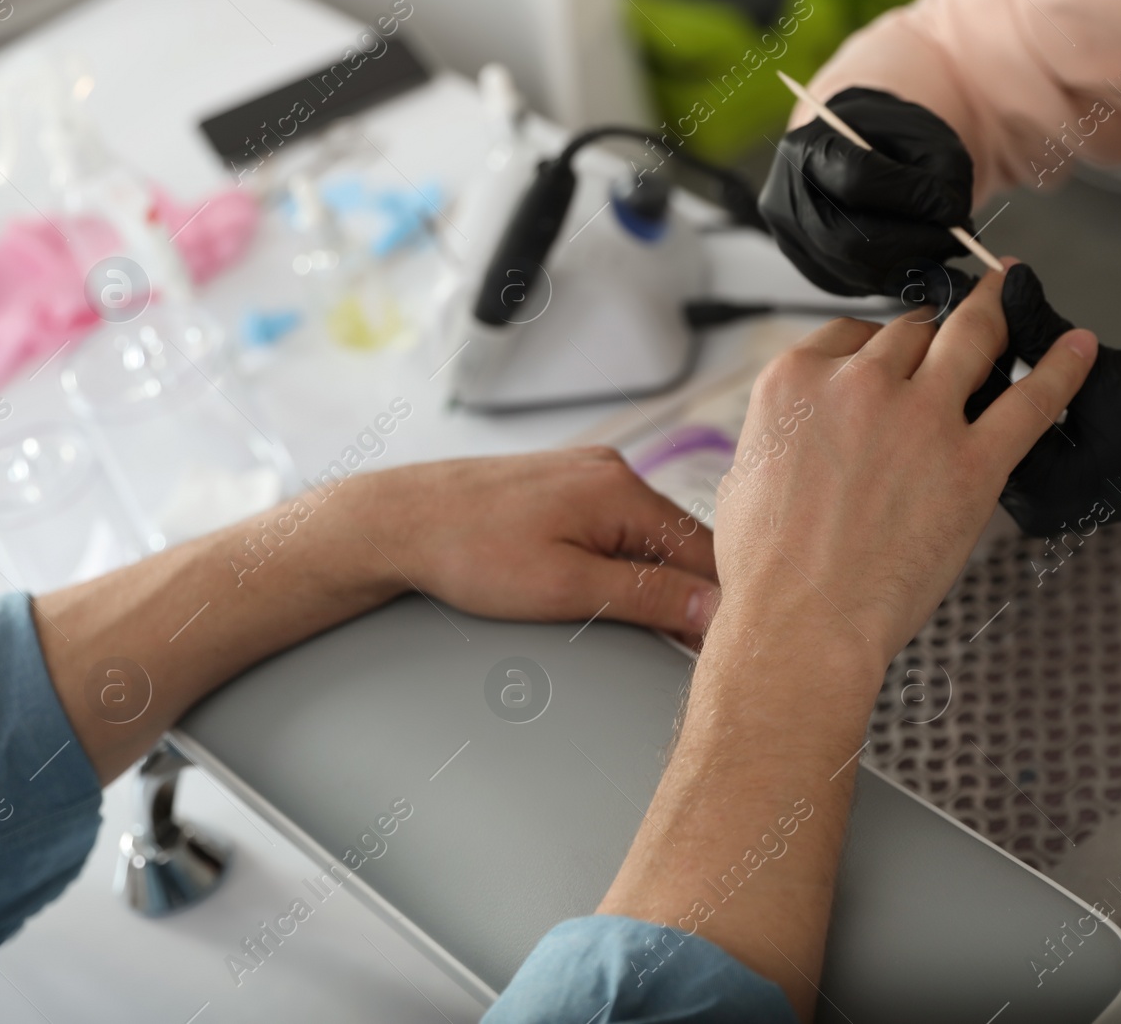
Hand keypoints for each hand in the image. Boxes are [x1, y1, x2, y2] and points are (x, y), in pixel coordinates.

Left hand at [361, 449, 718, 642]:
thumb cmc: (467, 552)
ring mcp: (588, 474)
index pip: (706, 551)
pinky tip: (613, 593)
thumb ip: (646, 594)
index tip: (723, 648)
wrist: (397, 520)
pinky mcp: (565, 485)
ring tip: (652, 628)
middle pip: (682, 542)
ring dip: (658, 580)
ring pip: (651, 536)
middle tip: (687, 650)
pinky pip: (619, 526)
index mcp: (623, 490)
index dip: (720, 604)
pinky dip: (627, 562)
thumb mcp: (565, 588)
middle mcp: (614, 471)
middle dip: (689, 594)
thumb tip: (715, 606)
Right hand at [711, 271, 1096, 686]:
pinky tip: (1079, 349)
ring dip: (997, 312)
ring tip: (1013, 295)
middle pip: (912, 332)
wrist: (799, 624)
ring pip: (971, 339)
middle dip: (936, 326)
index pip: (852, 333)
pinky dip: (1061, 368)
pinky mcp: (973, 463)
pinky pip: (1031, 400)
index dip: (879, 344)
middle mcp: (861, 385)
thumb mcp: (747, 474)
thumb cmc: (766, 570)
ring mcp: (922, 419)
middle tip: (959, 316)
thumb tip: (808, 437)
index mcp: (797, 383)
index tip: (895, 354)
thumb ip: (786, 434)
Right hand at [759, 87, 975, 298]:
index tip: (952, 207)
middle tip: (956, 242)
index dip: (911, 197)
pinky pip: (860, 286)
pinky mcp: (813, 271)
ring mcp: (795, 242)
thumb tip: (953, 219)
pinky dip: (899, 278)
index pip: (857, 179)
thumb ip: (942, 170)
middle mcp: (787, 200)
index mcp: (807, 148)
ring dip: (912, 267)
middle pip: (850, 240)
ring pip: (857, 272)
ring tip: (945, 248)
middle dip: (913, 246)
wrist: (855, 151)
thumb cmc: (888, 136)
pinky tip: (923, 260)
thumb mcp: (921, 132)